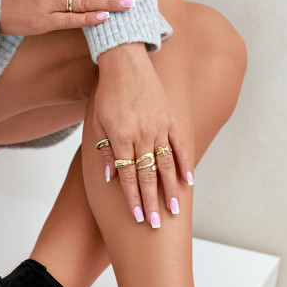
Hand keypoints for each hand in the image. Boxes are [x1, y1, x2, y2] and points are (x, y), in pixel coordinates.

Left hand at [93, 44, 193, 226]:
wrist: (125, 61)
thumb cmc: (108, 93)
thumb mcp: (98, 122)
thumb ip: (105, 150)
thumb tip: (111, 177)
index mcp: (121, 137)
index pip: (128, 175)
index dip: (132, 198)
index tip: (136, 216)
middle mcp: (141, 134)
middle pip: (147, 176)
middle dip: (150, 202)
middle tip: (154, 225)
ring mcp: (158, 126)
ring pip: (165, 164)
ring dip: (170, 190)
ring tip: (173, 210)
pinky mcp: (170, 118)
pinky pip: (180, 145)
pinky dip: (185, 164)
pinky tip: (189, 182)